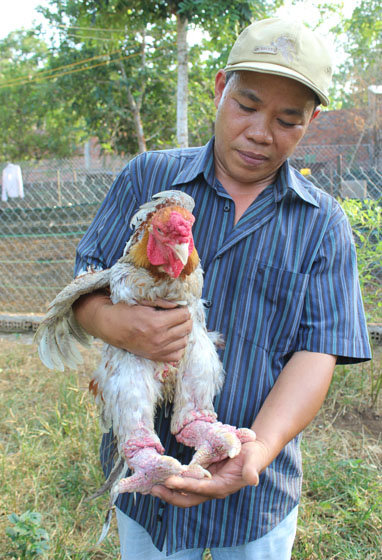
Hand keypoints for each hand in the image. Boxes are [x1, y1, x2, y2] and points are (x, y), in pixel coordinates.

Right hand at [74, 292, 191, 361]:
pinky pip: (177, 354)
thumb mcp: (145, 302)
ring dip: (182, 333)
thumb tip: (181, 305)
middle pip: (187, 328)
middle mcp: (159, 338)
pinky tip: (171, 339)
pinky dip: (178, 346)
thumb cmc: (128, 312)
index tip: (180, 308)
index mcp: (157, 322)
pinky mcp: (155, 357)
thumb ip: (164, 303)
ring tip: (175, 327)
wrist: (113, 328)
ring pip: (184, 341)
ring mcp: (158, 350)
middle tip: (179, 316)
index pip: (184, 315)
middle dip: (185, 320)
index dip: (184, 309)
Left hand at [150, 440, 269, 506]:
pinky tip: (164, 475)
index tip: (169, 481)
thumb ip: (252, 470)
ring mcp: (207, 483)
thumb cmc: (254, 456)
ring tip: (152, 485)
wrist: (255, 453)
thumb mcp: (254, 460)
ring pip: (185, 492)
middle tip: (153, 488)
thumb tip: (253, 480)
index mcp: (222, 487)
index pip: (199, 489)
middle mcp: (212, 488)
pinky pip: (187, 481)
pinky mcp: (205, 476)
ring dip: (169, 490)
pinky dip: (175, 480)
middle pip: (188, 498)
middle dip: (170, 495)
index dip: (184, 486)